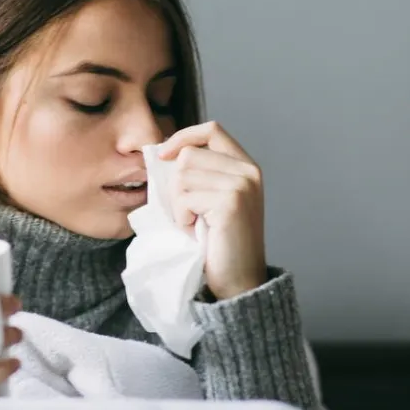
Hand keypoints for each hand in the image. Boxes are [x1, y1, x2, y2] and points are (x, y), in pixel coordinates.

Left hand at [158, 121, 267, 299]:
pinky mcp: (230, 203)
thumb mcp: (213, 199)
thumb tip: (161, 152)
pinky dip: (182, 218)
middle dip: (176, 185)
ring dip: (179, 204)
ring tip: (195, 223)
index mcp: (246, 166)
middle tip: (187, 212)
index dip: (183, 136)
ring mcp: (241, 185)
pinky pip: (185, 198)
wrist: (239, 280)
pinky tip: (196, 231)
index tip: (164, 154)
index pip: (211, 130)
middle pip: (189, 155)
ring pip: (183, 176)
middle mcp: (248, 171)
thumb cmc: (219, 242)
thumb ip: (200, 173)